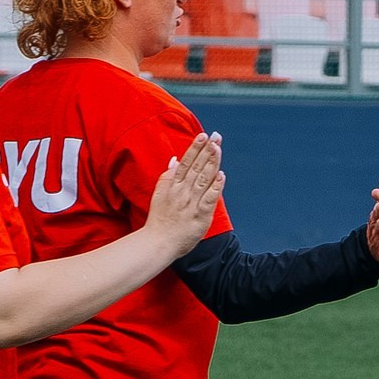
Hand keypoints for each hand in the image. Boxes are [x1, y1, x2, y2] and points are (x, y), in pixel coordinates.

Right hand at [146, 133, 224, 256]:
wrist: (157, 243)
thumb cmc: (159, 220)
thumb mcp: (159, 194)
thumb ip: (167, 176)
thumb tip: (175, 159)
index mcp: (173, 185)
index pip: (186, 162)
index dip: (195, 148)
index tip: (203, 136)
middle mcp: (182, 192)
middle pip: (197, 167)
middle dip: (207, 150)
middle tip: (216, 136)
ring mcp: (191, 203)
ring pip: (204, 179)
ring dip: (212, 162)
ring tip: (218, 148)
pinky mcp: (200, 216)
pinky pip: (209, 199)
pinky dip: (216, 186)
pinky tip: (221, 175)